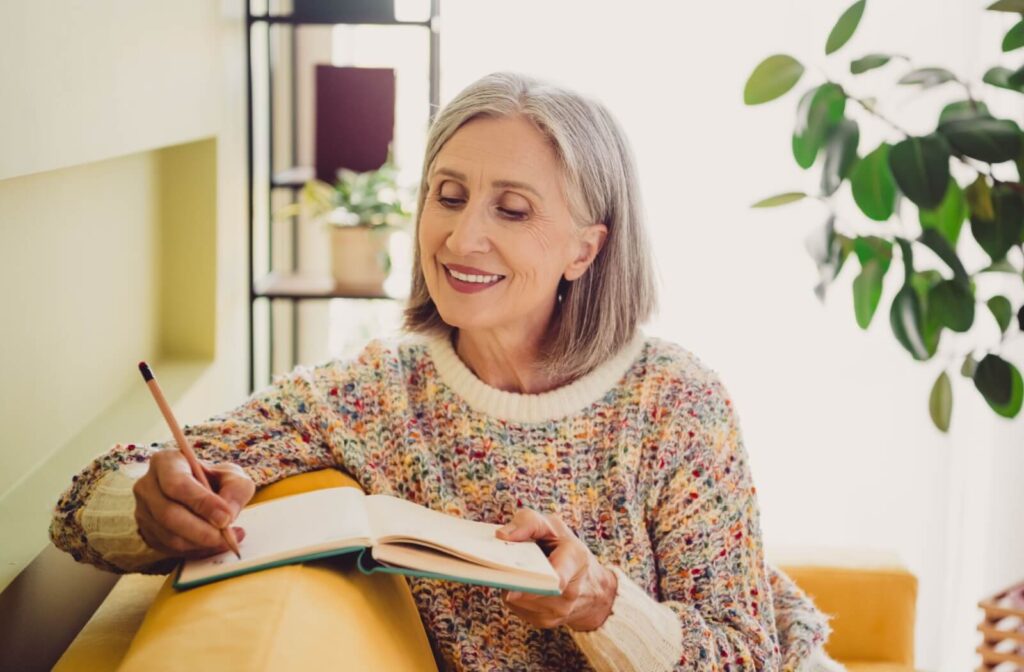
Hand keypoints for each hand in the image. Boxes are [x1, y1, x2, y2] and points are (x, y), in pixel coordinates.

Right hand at [133, 449, 254, 558]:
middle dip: (201, 530)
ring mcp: (143, 511)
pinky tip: (214, 544)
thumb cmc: (216, 480)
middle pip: (168, 514)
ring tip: (227, 539)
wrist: (203, 493)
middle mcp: (147, 485)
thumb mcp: (233, 476)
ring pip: (169, 536)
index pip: (177, 483)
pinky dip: (196, 551)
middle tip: (226, 536)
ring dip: (201, 543)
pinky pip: (170, 549)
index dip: (201, 502)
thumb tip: (227, 515)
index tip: (226, 517)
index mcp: (166, 462)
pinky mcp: (147, 533)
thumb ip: (235, 490)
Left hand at [495, 508, 617, 630]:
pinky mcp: (545, 621)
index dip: (532, 583)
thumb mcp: (553, 526)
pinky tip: (520, 583)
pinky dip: (514, 594)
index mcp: (575, 561)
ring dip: (510, 585)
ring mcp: (558, 611)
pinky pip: (517, 608)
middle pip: (529, 590)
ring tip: (514, 570)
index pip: (556, 579)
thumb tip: (501, 535)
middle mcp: (569, 592)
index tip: (512, 583)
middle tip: (497, 565)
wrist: (593, 586)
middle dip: (512, 577)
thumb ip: (528, 523)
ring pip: (518, 600)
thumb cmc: (567, 549)